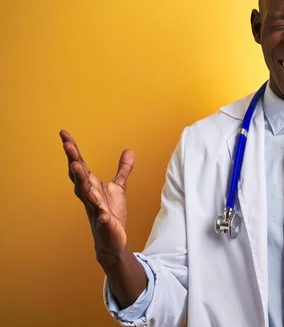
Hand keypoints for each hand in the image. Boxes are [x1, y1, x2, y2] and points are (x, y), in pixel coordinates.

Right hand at [60, 130, 134, 260]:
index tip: (64, 134)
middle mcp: (89, 196)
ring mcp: (95, 210)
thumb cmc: (110, 211)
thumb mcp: (118, 187)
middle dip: (73, 160)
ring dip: (81, 181)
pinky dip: (102, 216)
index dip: (72, 150)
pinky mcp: (105, 225)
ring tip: (78, 168)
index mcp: (91, 186)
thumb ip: (123, 169)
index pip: (79, 164)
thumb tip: (129, 150)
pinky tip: (104, 214)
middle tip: (67, 145)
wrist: (111, 239)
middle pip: (78, 176)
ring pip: (86, 195)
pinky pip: (102, 220)